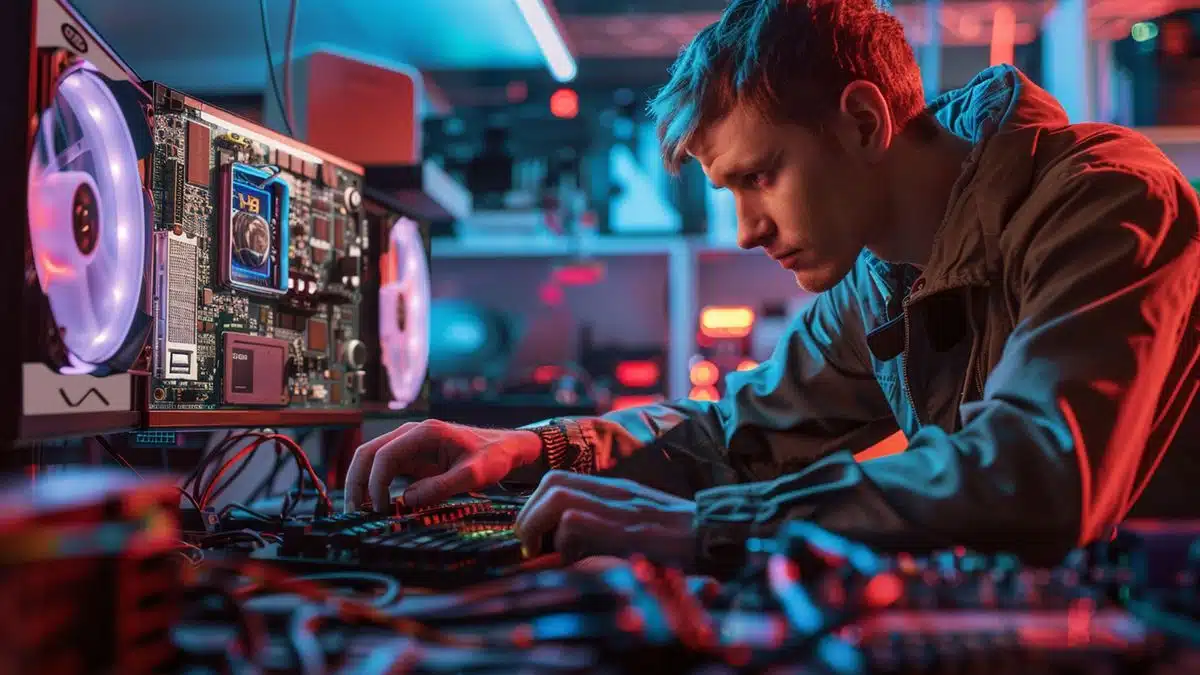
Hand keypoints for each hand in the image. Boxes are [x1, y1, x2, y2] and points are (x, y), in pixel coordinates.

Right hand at [344, 420, 541, 511]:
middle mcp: (410, 435)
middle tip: (352, 513)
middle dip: (356, 482)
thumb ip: (442, 486)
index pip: (385, 455)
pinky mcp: (410, 459)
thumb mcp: (474, 475)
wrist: (504, 449)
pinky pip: (383, 470)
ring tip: (358, 513)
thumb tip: (406, 500)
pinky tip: (374, 507)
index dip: (376, 482)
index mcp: (425, 433)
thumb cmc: (492, 457)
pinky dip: (373, 487)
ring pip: (370, 461)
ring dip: (360, 485)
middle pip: (368, 453)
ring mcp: (408, 446)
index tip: (381, 509)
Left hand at [514, 470, 697, 569]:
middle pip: (552, 482)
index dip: (536, 505)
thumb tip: (566, 548)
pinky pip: (576, 524)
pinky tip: (578, 561)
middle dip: (530, 514)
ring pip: (558, 497)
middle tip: (531, 546)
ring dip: (540, 525)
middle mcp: (613, 492)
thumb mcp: (636, 525)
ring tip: (545, 553)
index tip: (533, 536)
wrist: (715, 535)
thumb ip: (604, 530)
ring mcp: (619, 506)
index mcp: (613, 490)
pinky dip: (566, 544)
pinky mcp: (625, 527)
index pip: (559, 480)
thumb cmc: (679, 540)